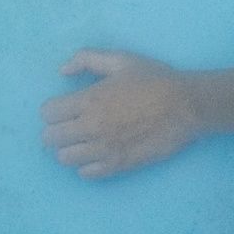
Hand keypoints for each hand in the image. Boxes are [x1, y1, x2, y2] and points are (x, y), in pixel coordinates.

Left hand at [42, 48, 206, 179]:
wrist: (186, 106)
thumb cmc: (154, 79)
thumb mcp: (121, 59)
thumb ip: (87, 59)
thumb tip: (62, 71)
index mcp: (89, 99)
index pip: (48, 113)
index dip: (54, 110)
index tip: (65, 109)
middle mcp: (90, 126)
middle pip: (50, 138)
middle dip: (57, 131)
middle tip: (72, 126)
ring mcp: (103, 149)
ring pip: (64, 158)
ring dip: (70, 149)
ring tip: (84, 142)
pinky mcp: (118, 165)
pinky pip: (85, 173)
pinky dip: (86, 165)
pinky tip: (98, 154)